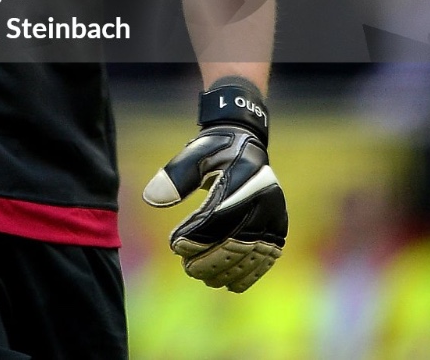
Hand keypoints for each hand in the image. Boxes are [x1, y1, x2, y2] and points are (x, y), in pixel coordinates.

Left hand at [142, 81, 286, 291]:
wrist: (245, 145)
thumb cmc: (215, 150)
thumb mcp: (194, 153)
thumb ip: (175, 175)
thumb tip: (151, 199)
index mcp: (243, 178)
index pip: (218, 216)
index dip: (197, 236)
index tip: (176, 247)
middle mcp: (264, 199)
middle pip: (237, 239)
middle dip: (212, 259)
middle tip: (188, 269)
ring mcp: (274, 214)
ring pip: (253, 252)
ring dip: (229, 270)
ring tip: (205, 279)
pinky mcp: (278, 226)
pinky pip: (267, 255)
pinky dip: (251, 272)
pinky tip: (231, 284)